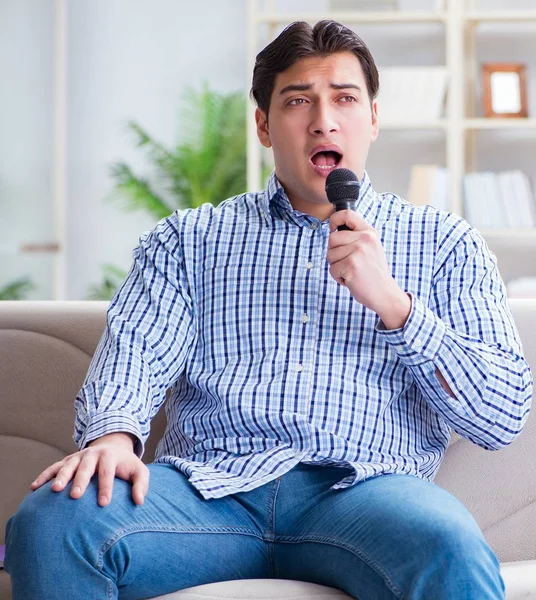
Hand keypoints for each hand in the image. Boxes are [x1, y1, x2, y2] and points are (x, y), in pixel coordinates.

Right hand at [30, 432, 148, 506]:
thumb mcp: (139, 471)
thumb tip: (139, 502)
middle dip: (80, 481)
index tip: (103, 503)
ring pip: (67, 465)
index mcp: (110, 457)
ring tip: (54, 490)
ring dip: (61, 477)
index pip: (107, 472)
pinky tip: (34, 488)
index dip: (105, 487)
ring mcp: (78, 457)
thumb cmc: (126, 466)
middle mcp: (92, 455)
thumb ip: (141, 485)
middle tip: (75, 496)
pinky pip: (53, 467)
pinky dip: (44, 476)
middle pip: (85, 467)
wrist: (113, 447)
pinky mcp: (67, 460)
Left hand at [327, 210, 410, 328]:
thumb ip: (356, 237)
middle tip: (348, 262)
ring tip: (352, 271)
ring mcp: (358, 252)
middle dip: (334, 252)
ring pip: (330, 255)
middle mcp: (365, 239)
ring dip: (336, 266)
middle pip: (332, 238)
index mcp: (369, 233)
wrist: (384, 293)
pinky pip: (332, 269)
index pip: (347, 214)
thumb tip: (333, 231)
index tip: (332, 228)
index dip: (334, 219)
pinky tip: (351, 279)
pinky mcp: (350, 265)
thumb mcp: (371, 248)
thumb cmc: (373, 273)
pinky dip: (338, 277)